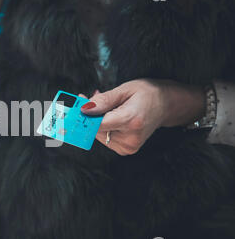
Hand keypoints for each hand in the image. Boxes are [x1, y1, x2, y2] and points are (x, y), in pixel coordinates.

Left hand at [80, 79, 205, 155]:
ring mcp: (128, 146)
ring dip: (94, 120)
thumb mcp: (126, 89)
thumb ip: (104, 100)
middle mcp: (130, 137)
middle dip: (87, 115)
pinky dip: (102, 126)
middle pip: (95, 130)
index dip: (82, 117)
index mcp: (131, 120)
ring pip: (98, 134)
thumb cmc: (148, 94)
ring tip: (103, 104)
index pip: (97, 124)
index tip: (70, 111)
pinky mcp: (126, 150)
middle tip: (85, 98)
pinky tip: (108, 115)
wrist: (168, 105)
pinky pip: (104, 138)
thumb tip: (84, 108)